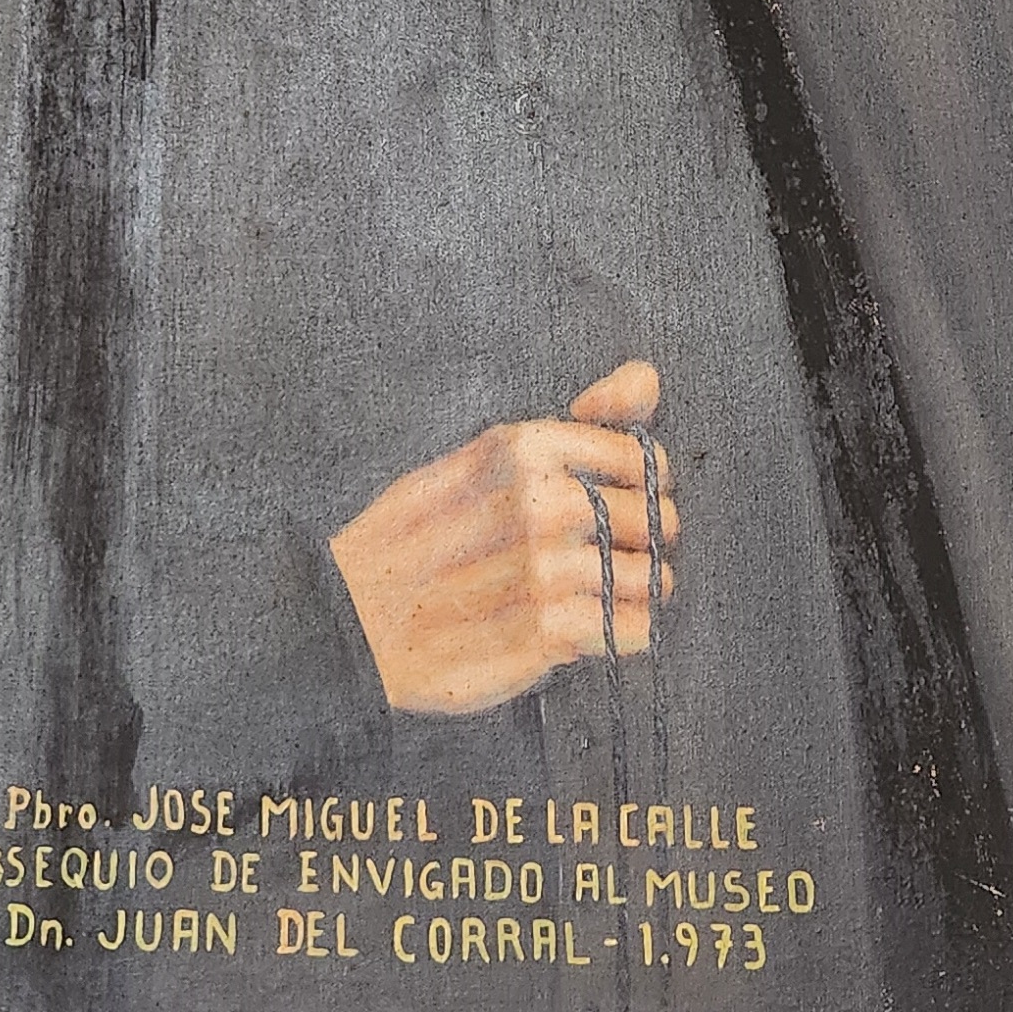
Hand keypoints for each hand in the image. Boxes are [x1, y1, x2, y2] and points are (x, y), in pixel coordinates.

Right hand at [328, 360, 675, 714]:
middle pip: (657, 519)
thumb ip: (574, 424)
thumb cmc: (421, 536)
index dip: (639, 485)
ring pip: (652, 578)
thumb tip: (650, 378)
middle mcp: (543, 502)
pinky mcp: (548, 632)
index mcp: (523, 448)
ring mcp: (548, 569)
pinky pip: (635, 629)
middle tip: (601, 556)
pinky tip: (585, 629)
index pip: (642, 458)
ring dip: (631, 591)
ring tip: (592, 595)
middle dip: (639, 541)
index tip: (615, 503)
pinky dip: (623, 633)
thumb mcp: (483, 458)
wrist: (355, 621)